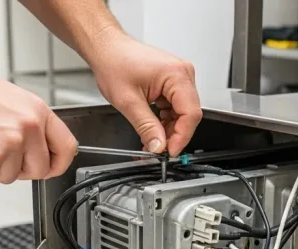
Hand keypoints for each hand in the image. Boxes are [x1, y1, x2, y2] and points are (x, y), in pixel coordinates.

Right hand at [0, 59, 77, 184]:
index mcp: (38, 111)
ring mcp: (11, 143)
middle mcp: (29, 127)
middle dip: (18, 169)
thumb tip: (40, 149)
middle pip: (39, 169)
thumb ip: (30, 125)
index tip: (50, 168)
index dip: (58, 163)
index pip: (67, 147)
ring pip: (10, 177)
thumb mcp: (12, 100)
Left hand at [88, 28, 201, 156]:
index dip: (181, 137)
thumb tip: (158, 146)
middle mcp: (183, 74)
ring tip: (151, 141)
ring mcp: (179, 78)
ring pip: (182, 113)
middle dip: (173, 135)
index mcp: (176, 74)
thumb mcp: (128, 101)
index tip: (169, 151)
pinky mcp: (173, 83)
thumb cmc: (114, 62)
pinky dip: (165, 121)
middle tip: (158, 149)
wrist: (107, 48)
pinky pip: (175, 107)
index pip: (190, 114)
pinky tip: (153, 128)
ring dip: (168, 130)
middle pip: (188, 114)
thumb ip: (146, 127)